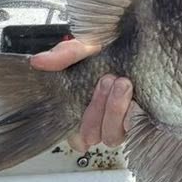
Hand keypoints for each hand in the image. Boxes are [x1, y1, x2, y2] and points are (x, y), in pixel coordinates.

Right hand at [29, 33, 133, 148]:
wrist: (136, 42)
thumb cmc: (110, 49)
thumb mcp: (85, 47)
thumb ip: (64, 55)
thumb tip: (38, 61)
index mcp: (85, 109)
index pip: (76, 138)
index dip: (75, 132)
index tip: (78, 102)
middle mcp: (103, 119)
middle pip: (93, 136)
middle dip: (97, 109)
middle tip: (106, 80)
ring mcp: (123, 121)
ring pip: (113, 136)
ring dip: (115, 110)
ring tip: (122, 83)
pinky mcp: (143, 118)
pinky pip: (136, 129)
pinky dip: (133, 115)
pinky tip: (135, 98)